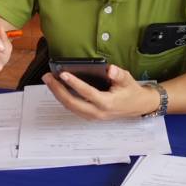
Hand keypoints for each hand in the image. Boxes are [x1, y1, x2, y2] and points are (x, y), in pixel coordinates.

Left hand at [43, 63, 158, 120]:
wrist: (137, 106)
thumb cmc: (131, 92)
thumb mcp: (128, 80)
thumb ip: (119, 74)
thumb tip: (110, 69)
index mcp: (107, 103)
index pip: (87, 93)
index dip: (74, 83)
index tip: (63, 74)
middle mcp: (98, 112)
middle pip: (72, 103)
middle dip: (58, 90)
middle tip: (48, 77)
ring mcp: (93, 116)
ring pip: (70, 107)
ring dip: (58, 94)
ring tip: (49, 81)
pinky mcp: (90, 116)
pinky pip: (73, 108)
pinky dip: (63, 98)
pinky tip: (58, 88)